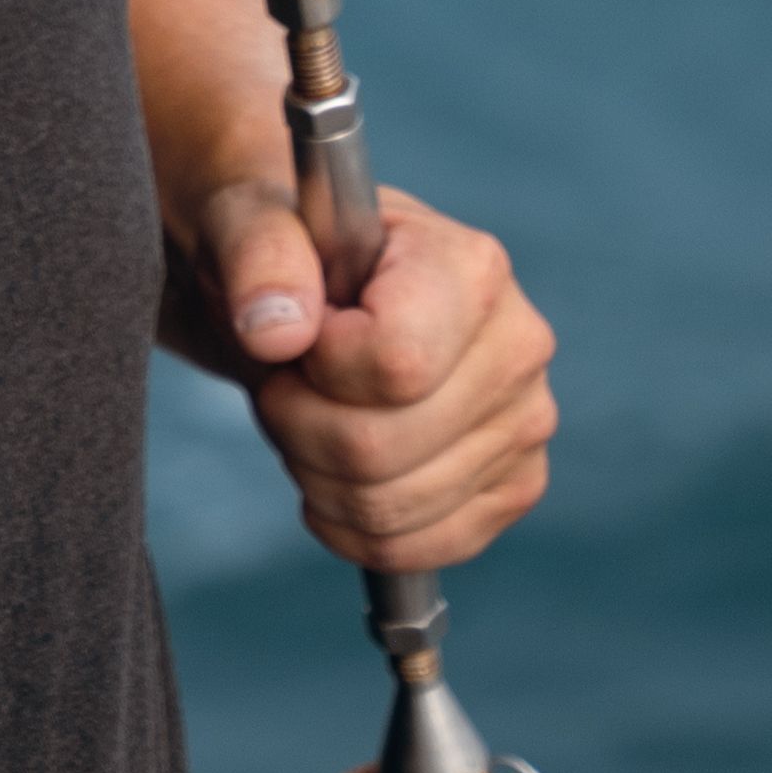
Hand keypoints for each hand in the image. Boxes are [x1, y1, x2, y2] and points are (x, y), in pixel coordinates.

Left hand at [186, 180, 556, 568]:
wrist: (305, 292)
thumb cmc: (281, 254)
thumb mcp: (246, 223)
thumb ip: (258, 254)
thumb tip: (276, 331)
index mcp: (472, 268)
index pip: (396, 365)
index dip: (318, 367)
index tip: (298, 333)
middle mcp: (520, 347)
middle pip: (380, 451)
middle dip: (297, 426)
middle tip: (287, 381)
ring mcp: (526, 424)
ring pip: (388, 509)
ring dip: (314, 474)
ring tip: (311, 415)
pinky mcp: (512, 487)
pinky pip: (414, 549)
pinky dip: (349, 528)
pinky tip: (332, 474)